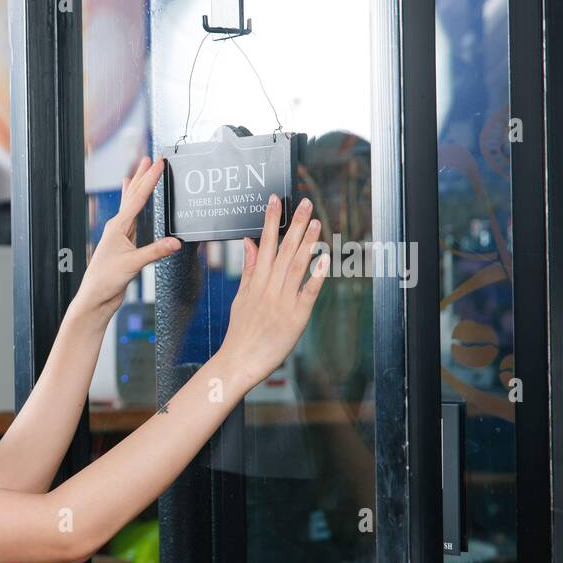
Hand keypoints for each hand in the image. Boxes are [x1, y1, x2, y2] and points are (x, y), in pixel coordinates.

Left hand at [75, 156, 182, 315]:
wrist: (96, 298)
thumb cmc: (106, 281)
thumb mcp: (133, 264)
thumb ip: (155, 252)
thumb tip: (176, 242)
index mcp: (117, 227)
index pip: (137, 198)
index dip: (150, 179)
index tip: (159, 163)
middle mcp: (117, 228)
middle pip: (132, 196)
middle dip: (142, 176)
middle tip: (150, 158)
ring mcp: (120, 236)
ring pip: (131, 206)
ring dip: (138, 189)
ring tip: (141, 173)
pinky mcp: (124, 247)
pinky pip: (133, 221)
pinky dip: (136, 209)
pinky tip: (135, 206)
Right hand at [217, 194, 329, 389]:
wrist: (239, 362)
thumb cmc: (241, 333)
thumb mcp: (240, 298)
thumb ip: (249, 269)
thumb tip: (249, 242)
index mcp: (256, 282)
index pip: (265, 244)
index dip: (271, 221)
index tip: (276, 200)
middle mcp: (269, 288)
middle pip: (283, 250)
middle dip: (294, 225)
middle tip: (304, 203)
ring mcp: (282, 302)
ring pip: (296, 267)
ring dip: (306, 243)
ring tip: (315, 222)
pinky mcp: (296, 317)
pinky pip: (308, 293)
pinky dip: (315, 276)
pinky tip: (324, 260)